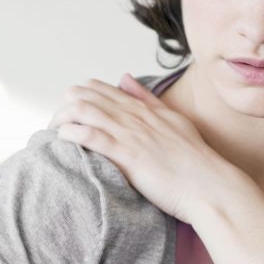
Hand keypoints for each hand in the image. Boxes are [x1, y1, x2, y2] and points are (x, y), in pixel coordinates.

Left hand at [48, 73, 233, 224]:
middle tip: (56, 125)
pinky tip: (62, 139)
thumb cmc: (195, 161)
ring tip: (53, 132)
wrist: (209, 186)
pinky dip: (72, 134)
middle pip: (85, 96)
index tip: (69, 113)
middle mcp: (134, 117)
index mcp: (144, 109)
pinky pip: (92, 137)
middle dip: (64, 107)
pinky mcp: (128, 156)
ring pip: (84, 111)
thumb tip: (124, 77)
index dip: (79, 97)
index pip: (100, 89)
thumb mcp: (173, 120)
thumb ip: (147, 99)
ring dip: (62, 119)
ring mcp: (131, 134)